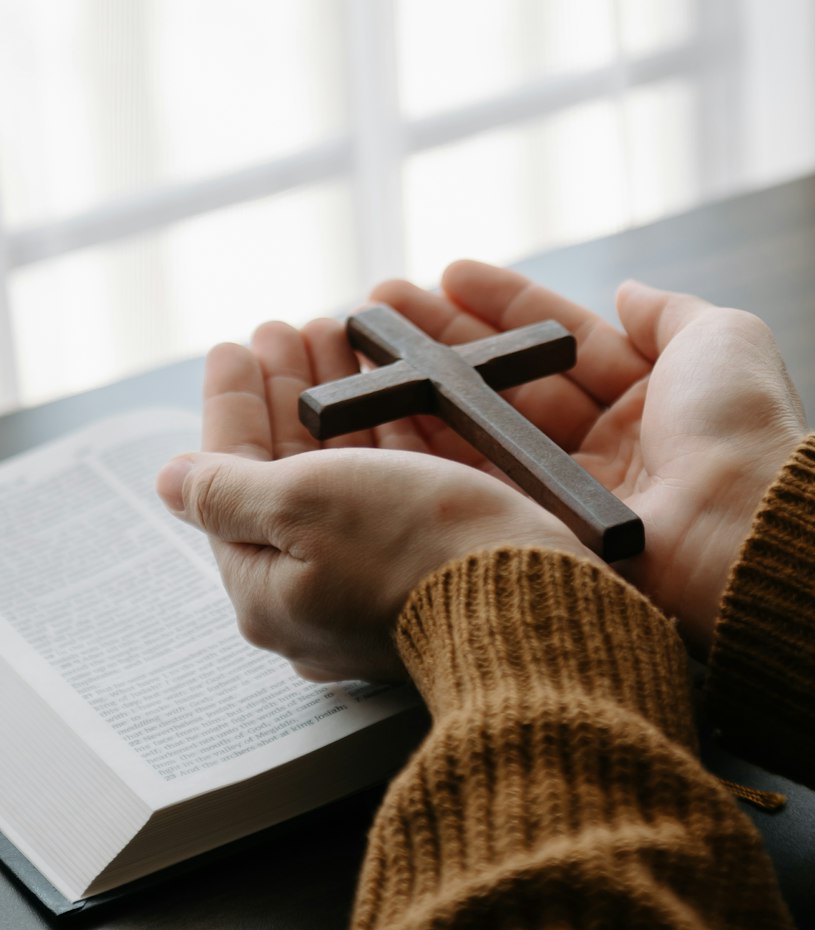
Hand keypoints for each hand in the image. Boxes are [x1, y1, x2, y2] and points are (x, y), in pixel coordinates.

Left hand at [155, 324, 596, 682]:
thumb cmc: (410, 549)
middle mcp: (318, 600)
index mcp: (268, 595)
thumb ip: (226, 488)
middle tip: (290, 329)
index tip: (236, 344)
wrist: (532, 597)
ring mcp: (382, 587)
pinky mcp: (439, 569)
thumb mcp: (299, 503)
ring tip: (339, 338)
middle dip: (288, 395)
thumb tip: (168, 481)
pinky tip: (393, 386)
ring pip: (347, 478)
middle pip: (289, 479)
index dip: (233, 406)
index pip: (229, 486)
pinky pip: (399, 490)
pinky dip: (389, 431)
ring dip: (339, 404)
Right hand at [361, 262, 807, 651]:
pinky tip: (382, 406)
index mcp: (653, 396)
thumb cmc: (738, 429)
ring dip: (425, 384)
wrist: (740, 529)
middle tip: (381, 306)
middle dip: (447, 339)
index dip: (506, 304)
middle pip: (513, 380)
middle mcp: (608, 444)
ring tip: (364, 343)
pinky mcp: (542, 532)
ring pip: (485, 427)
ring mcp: (572, 491)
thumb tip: (630, 291)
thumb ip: (669, 312)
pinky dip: (428, 444)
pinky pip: (476, 480)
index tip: (448, 273)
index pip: (563, 340)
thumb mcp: (723, 338)